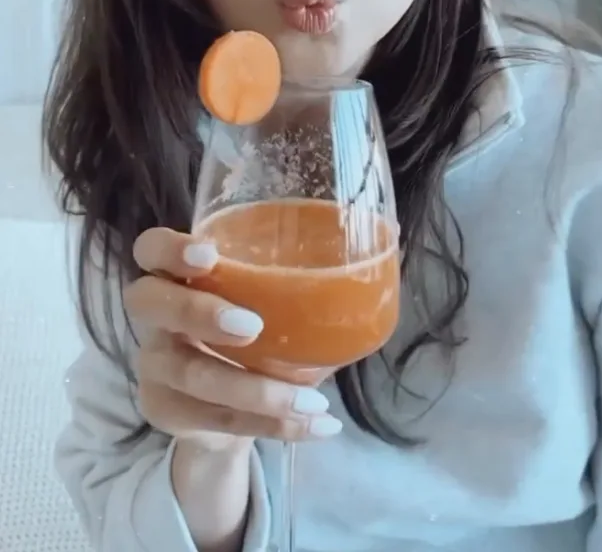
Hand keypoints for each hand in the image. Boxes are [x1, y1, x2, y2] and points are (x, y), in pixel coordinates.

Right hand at [124, 227, 342, 452]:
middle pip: (150, 303)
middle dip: (200, 312)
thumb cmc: (254, 336)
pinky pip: (217, 420)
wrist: (223, 410)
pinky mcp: (165, 412)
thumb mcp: (269, 302)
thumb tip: (381, 246)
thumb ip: (302, 279)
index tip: (208, 254)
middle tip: (253, 326)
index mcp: (176, 274)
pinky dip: (273, 425)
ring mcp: (154, 366)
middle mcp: (154, 317)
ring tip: (314, 399)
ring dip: (257, 389)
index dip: (169, 248)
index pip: (150, 248)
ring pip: (191, 374)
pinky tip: (316, 425)